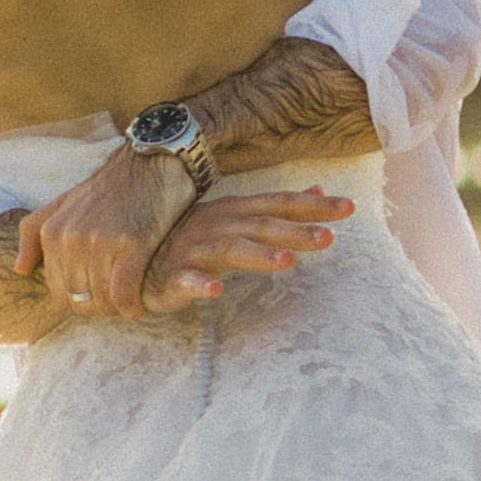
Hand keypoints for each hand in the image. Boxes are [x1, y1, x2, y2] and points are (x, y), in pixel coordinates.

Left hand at [29, 145, 201, 318]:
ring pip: (103, 301)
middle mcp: (72, 239)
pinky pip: (124, 294)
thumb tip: (19, 269)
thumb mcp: (63, 202)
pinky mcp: (132, 245)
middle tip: (117, 304)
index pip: (58, 293)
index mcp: (53, 233)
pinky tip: (140, 305)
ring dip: (118, 310)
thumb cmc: (109, 187)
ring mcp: (101, 242)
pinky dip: (132, 307)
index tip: (99, 299)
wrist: (149, 163)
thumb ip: (34, 232)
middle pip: (80, 301)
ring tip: (131, 303)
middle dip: (99, 309)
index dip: (79, 304)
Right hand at [145, 187, 350, 301]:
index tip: (350, 207)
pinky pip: (186, 280)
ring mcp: (194, 250)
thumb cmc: (189, 239)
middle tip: (331, 237)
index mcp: (234, 213)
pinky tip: (216, 289)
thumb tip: (318, 191)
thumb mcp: (235, 219)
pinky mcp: (171, 277)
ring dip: (259, 255)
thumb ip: (276, 208)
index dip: (312, 206)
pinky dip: (200, 284)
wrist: (130, 259)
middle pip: (262, 226)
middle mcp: (217, 226)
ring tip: (287, 261)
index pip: (279, 205)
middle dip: (296, 230)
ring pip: (230, 250)